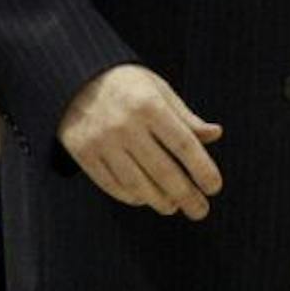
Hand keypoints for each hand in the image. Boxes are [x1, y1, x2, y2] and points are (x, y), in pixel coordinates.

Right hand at [57, 64, 223, 220]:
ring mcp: (102, 142)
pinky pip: (111, 184)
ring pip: (137, 183)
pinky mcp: (83, 154)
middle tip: (201, 210)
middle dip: (186, 195)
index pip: (183, 144)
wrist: (74, 79)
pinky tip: (145, 200)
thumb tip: (215, 134)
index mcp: (150, 105)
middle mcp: (126, 126)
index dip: (202, 169)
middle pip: (162, 170)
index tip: (214, 188)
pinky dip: (131, 196)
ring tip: (175, 207)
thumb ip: (186, 116)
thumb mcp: (159, 89)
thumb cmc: (128, 85)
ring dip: (159, 200)